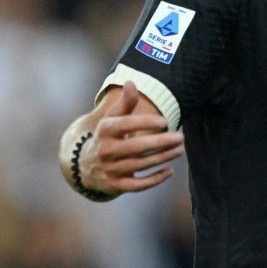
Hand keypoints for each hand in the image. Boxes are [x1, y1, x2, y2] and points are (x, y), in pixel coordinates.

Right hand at [79, 81, 184, 195]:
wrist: (86, 166)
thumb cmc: (108, 136)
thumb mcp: (113, 118)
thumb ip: (125, 102)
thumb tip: (131, 82)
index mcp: (105, 130)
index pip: (124, 125)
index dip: (144, 122)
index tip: (164, 121)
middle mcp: (105, 150)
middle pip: (135, 147)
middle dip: (160, 142)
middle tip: (181, 137)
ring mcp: (110, 169)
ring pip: (140, 165)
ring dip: (163, 157)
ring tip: (180, 149)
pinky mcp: (116, 185)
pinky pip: (137, 185)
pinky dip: (154, 180)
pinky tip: (170, 171)